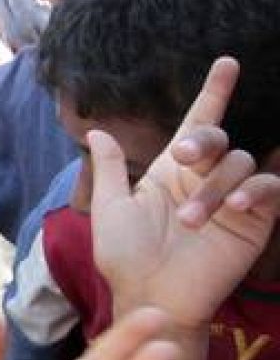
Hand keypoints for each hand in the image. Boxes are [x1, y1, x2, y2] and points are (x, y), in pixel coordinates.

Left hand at [90, 58, 279, 325]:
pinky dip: (256, 190)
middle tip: (185, 155)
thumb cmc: (126, 258)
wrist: (149, 297)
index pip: (198, 124)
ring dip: (215, 187)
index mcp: (171, 172)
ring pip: (241, 164)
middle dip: (205, 140)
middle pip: (220, 140)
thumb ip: (111, 170)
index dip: (214, 94)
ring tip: (192, 220)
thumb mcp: (110, 209)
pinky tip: (236, 205)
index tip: (226, 63)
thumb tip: (97, 130)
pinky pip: (271, 189)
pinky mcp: (255, 220)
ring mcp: (233, 198)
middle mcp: (205, 179)